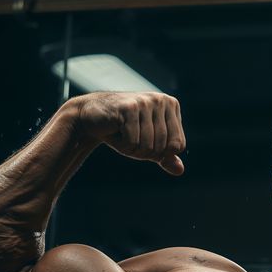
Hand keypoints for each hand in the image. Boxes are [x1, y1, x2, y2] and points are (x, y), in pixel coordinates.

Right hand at [67, 91, 186, 175]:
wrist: (91, 116)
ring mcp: (145, 102)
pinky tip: (114, 131)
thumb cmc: (123, 129)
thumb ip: (165, 156)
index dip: (160, 152)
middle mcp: (161, 100)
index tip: (144, 139)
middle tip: (130, 137)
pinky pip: (133, 142)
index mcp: (172, 105)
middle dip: (144, 152)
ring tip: (122, 134)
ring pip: (148, 147)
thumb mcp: (148, 143)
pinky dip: (122, 145)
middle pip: (163, 148)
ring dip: (131, 149)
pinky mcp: (129, 107)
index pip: (178, 145)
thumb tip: (180, 170)